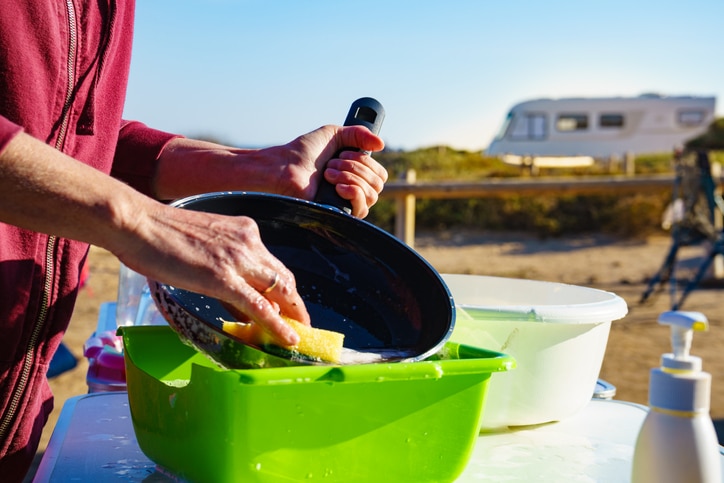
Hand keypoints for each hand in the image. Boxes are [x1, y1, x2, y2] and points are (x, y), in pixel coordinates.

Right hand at [116, 203, 308, 346]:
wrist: (136, 223)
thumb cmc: (158, 235)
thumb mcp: (203, 246)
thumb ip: (225, 271)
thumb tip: (240, 303)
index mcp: (244, 231)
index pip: (274, 265)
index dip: (286, 289)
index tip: (292, 307)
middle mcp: (248, 242)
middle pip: (284, 278)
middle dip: (295, 305)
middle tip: (302, 325)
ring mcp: (237, 258)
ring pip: (278, 291)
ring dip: (293, 316)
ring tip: (301, 336)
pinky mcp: (223, 277)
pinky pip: (258, 306)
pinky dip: (277, 325)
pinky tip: (288, 339)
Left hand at [261, 124, 386, 217]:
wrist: (284, 167)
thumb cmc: (303, 152)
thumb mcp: (333, 134)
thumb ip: (358, 134)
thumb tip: (381, 144)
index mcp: (355, 173)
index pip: (380, 174)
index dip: (365, 162)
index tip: (342, 154)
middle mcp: (354, 189)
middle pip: (378, 184)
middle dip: (355, 168)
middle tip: (331, 164)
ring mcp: (346, 203)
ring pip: (372, 195)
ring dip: (350, 178)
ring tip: (328, 174)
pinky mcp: (339, 215)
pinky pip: (362, 209)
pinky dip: (353, 192)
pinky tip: (337, 187)